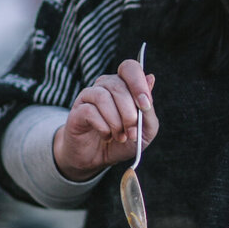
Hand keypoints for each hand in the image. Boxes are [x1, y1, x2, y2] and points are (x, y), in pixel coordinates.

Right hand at [53, 57, 156, 180]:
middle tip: (132, 133)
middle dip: (129, 113)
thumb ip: (149, 108)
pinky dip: (103, 127)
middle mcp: (106, 85)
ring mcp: (90, 95)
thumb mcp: (145, 131)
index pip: (130, 68)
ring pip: (103, 97)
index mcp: (124, 85)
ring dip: (115, 122)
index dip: (138, 84)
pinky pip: (90, 111)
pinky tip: (106, 136)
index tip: (145, 105)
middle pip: (119, 86)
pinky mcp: (78, 110)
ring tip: (120, 136)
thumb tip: (150, 78)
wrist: (98, 159)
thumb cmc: (123, 142)